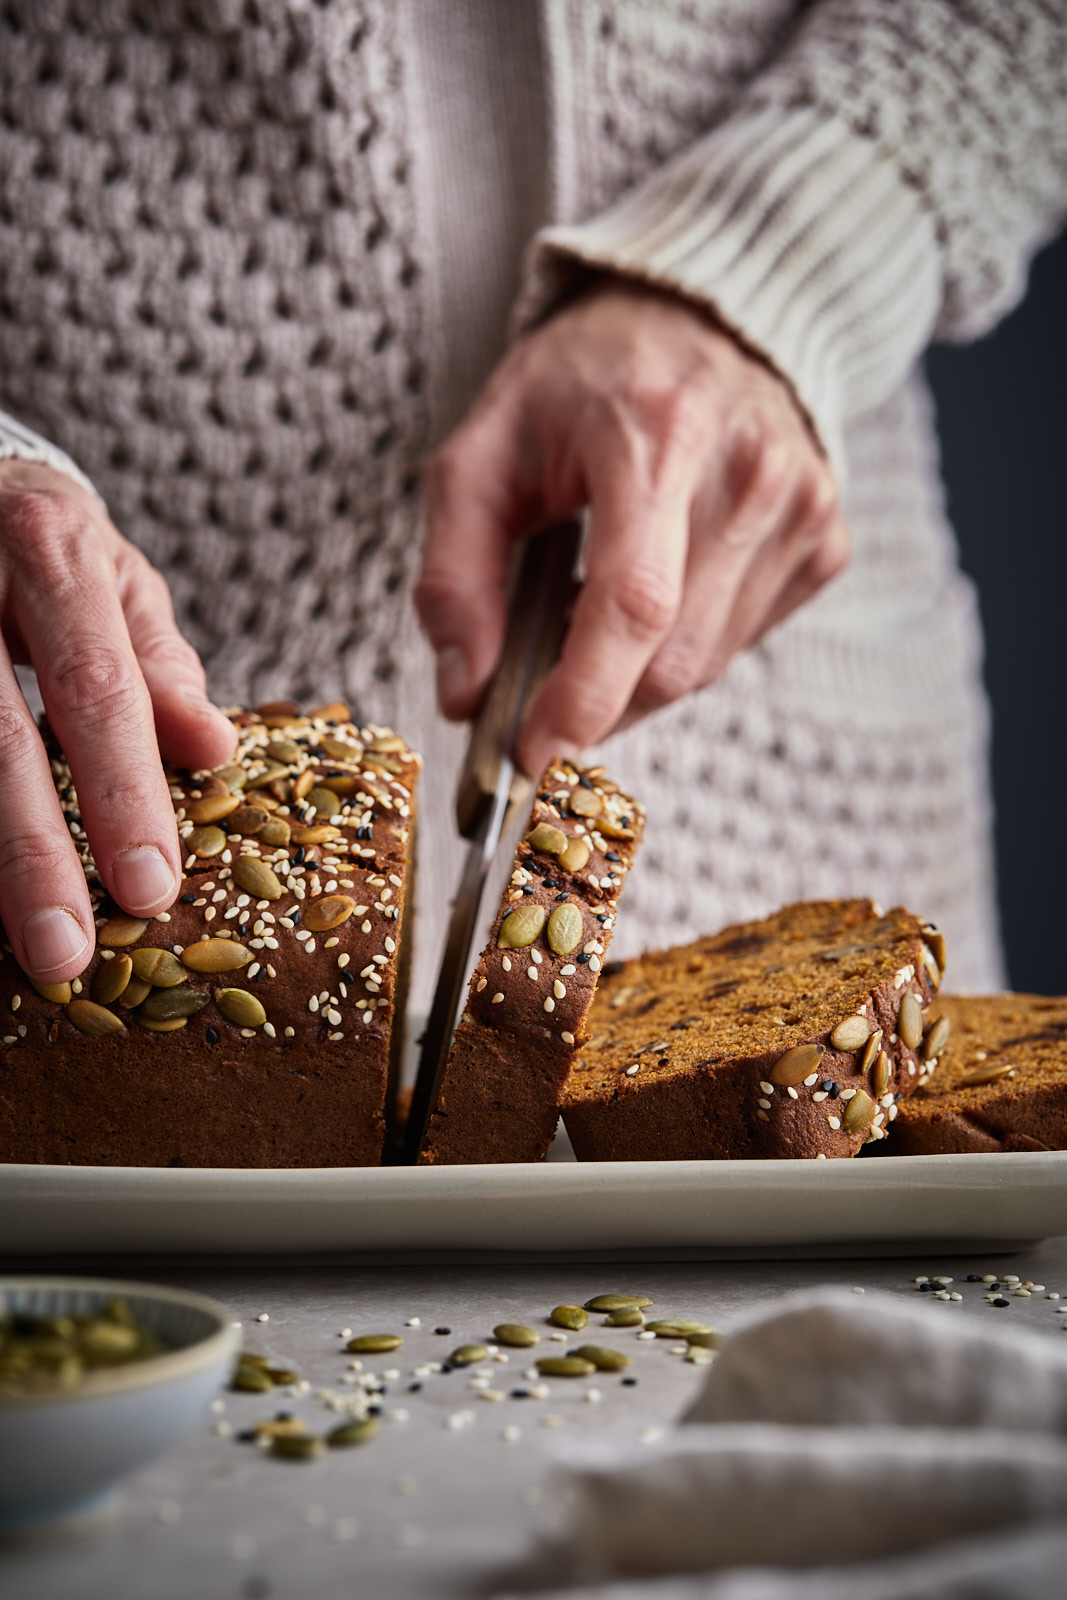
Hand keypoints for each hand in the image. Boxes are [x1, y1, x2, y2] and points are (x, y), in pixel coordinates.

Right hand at [0, 460, 234, 982]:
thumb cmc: (51, 550)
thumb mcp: (120, 583)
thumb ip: (160, 665)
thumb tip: (214, 748)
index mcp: (52, 552)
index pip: (95, 687)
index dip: (121, 790)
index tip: (150, 889)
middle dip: (30, 854)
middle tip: (64, 953)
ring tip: (17, 942)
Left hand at [416, 279, 847, 776]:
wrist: (702, 318)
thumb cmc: (581, 383)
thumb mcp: (482, 451)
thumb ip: (455, 573)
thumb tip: (467, 694)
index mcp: (657, 434)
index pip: (632, 604)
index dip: (581, 699)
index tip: (531, 756)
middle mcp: (749, 470)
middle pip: (672, 658)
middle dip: (594, 701)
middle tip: (537, 684)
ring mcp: (802, 508)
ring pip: (707, 667)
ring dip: (634, 674)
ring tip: (593, 604)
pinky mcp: (827, 541)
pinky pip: (742, 646)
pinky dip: (682, 647)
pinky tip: (660, 589)